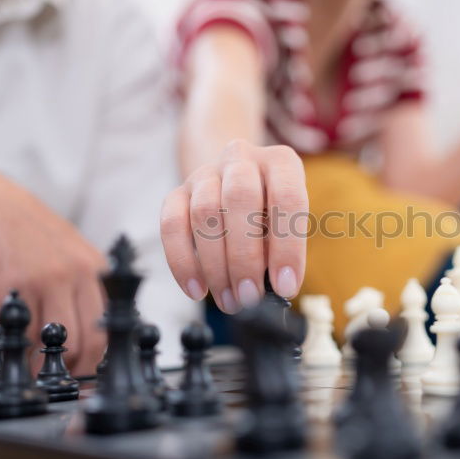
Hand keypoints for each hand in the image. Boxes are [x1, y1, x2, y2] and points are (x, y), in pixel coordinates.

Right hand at [0, 164, 106, 375]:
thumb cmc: (21, 231)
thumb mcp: (67, 252)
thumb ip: (83, 287)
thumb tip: (93, 333)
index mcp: (97, 268)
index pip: (112, 326)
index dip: (101, 358)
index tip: (90, 376)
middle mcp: (79, 274)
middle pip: (91, 341)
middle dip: (78, 371)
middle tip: (64, 385)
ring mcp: (47, 279)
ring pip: (60, 343)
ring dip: (48, 369)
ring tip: (37, 376)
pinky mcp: (14, 286)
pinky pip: (24, 334)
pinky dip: (21, 353)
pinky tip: (16, 355)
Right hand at [160, 139, 307, 313]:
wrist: (234, 184)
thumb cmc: (270, 213)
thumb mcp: (287, 223)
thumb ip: (283, 248)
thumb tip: (277, 287)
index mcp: (280, 162)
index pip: (288, 198)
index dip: (287, 246)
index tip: (285, 287)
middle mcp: (241, 158)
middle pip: (240, 198)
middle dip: (245, 256)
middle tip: (251, 296)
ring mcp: (205, 173)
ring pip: (204, 213)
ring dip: (216, 266)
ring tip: (230, 300)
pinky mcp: (177, 192)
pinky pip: (172, 225)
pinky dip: (183, 262)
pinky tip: (197, 291)